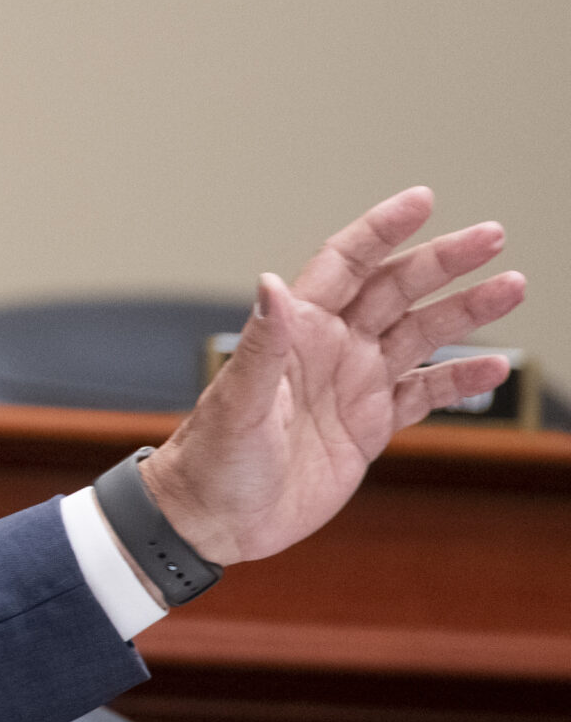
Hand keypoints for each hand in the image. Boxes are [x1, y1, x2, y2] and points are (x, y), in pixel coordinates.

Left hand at [143, 187, 524, 567]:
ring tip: (511, 287)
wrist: (216, 520)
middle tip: (492, 237)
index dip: (381, 230)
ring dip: (464, 312)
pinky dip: (460, 380)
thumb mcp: (237, 401)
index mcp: (296, 332)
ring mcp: (352, 386)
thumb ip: (261, 344)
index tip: (422, 201)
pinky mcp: (369, 426)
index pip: (345, 264)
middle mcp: (330, 350)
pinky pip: (423, 394)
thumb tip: (271, 284)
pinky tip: (494, 366)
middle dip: (443, 262)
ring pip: (419, 335)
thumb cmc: (212, 460)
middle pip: (396, 291)